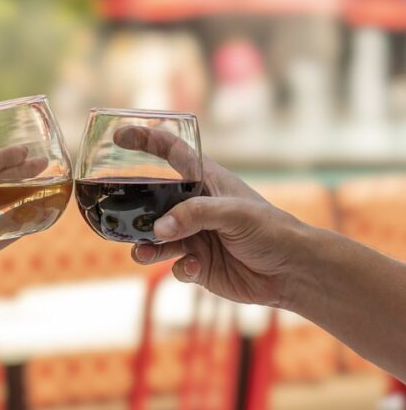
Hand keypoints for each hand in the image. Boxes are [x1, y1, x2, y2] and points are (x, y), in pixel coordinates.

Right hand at [118, 125, 306, 307]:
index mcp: (205, 181)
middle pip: (152, 202)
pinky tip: (196, 269)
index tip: (119, 136)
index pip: (170, 152)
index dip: (145, 140)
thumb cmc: (271, 230)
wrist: (291, 272)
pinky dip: (179, 269)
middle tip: (121, 219)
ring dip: (146, 247)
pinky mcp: (198, 264)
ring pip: (155, 239)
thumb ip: (194, 215)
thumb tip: (158, 229)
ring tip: (145, 254)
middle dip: (135, 212)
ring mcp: (194, 236)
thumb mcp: (234, 214)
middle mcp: (195, 207)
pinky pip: (173, 266)